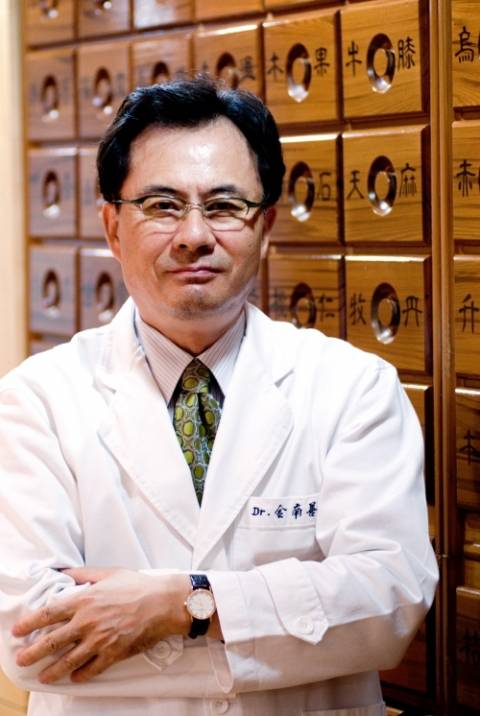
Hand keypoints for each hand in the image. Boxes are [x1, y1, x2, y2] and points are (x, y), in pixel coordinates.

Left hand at [12, 568, 190, 683]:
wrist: (163, 603)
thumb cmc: (137, 585)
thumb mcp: (108, 573)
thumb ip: (83, 574)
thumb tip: (63, 572)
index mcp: (84, 600)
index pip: (49, 613)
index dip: (30, 623)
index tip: (18, 631)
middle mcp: (87, 622)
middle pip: (52, 641)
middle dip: (33, 652)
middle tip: (22, 659)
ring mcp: (100, 640)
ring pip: (69, 660)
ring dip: (53, 670)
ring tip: (44, 676)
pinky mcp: (113, 653)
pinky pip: (92, 668)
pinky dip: (81, 674)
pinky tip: (75, 677)